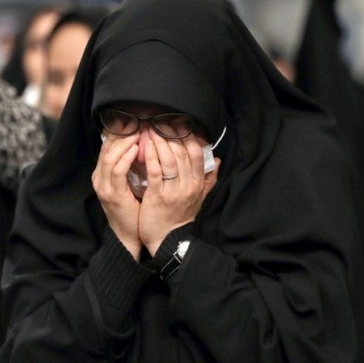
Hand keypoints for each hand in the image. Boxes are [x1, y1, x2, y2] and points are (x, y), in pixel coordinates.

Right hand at [92, 133, 142, 258]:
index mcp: (102, 174)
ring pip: (109, 157)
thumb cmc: (134, 208)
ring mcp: (103, 186)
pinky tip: (136, 150)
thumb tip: (144, 143)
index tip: (134, 121)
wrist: (129, 234)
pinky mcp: (112, 195)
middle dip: (122, 134)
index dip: (120, 132)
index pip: (107, 145)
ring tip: (137, 133)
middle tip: (137, 122)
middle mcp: (99, 178)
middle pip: (106, 148)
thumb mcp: (131, 182)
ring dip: (124, 143)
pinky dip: (126, 158)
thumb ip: (133, 165)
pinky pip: (117, 172)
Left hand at [138, 131, 217, 255]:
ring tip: (150, 130)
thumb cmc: (181, 217)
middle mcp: (188, 185)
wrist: (168, 240)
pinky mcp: (158, 196)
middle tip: (160, 122)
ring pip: (169, 160)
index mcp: (198, 183)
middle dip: (171, 135)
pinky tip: (146, 146)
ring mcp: (173, 191)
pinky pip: (155, 172)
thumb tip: (218, 160)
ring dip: (160, 142)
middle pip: (182, 153)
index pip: (197, 153)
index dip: (188, 136)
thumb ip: (209, 179)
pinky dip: (151, 157)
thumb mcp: (200, 198)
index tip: (177, 125)